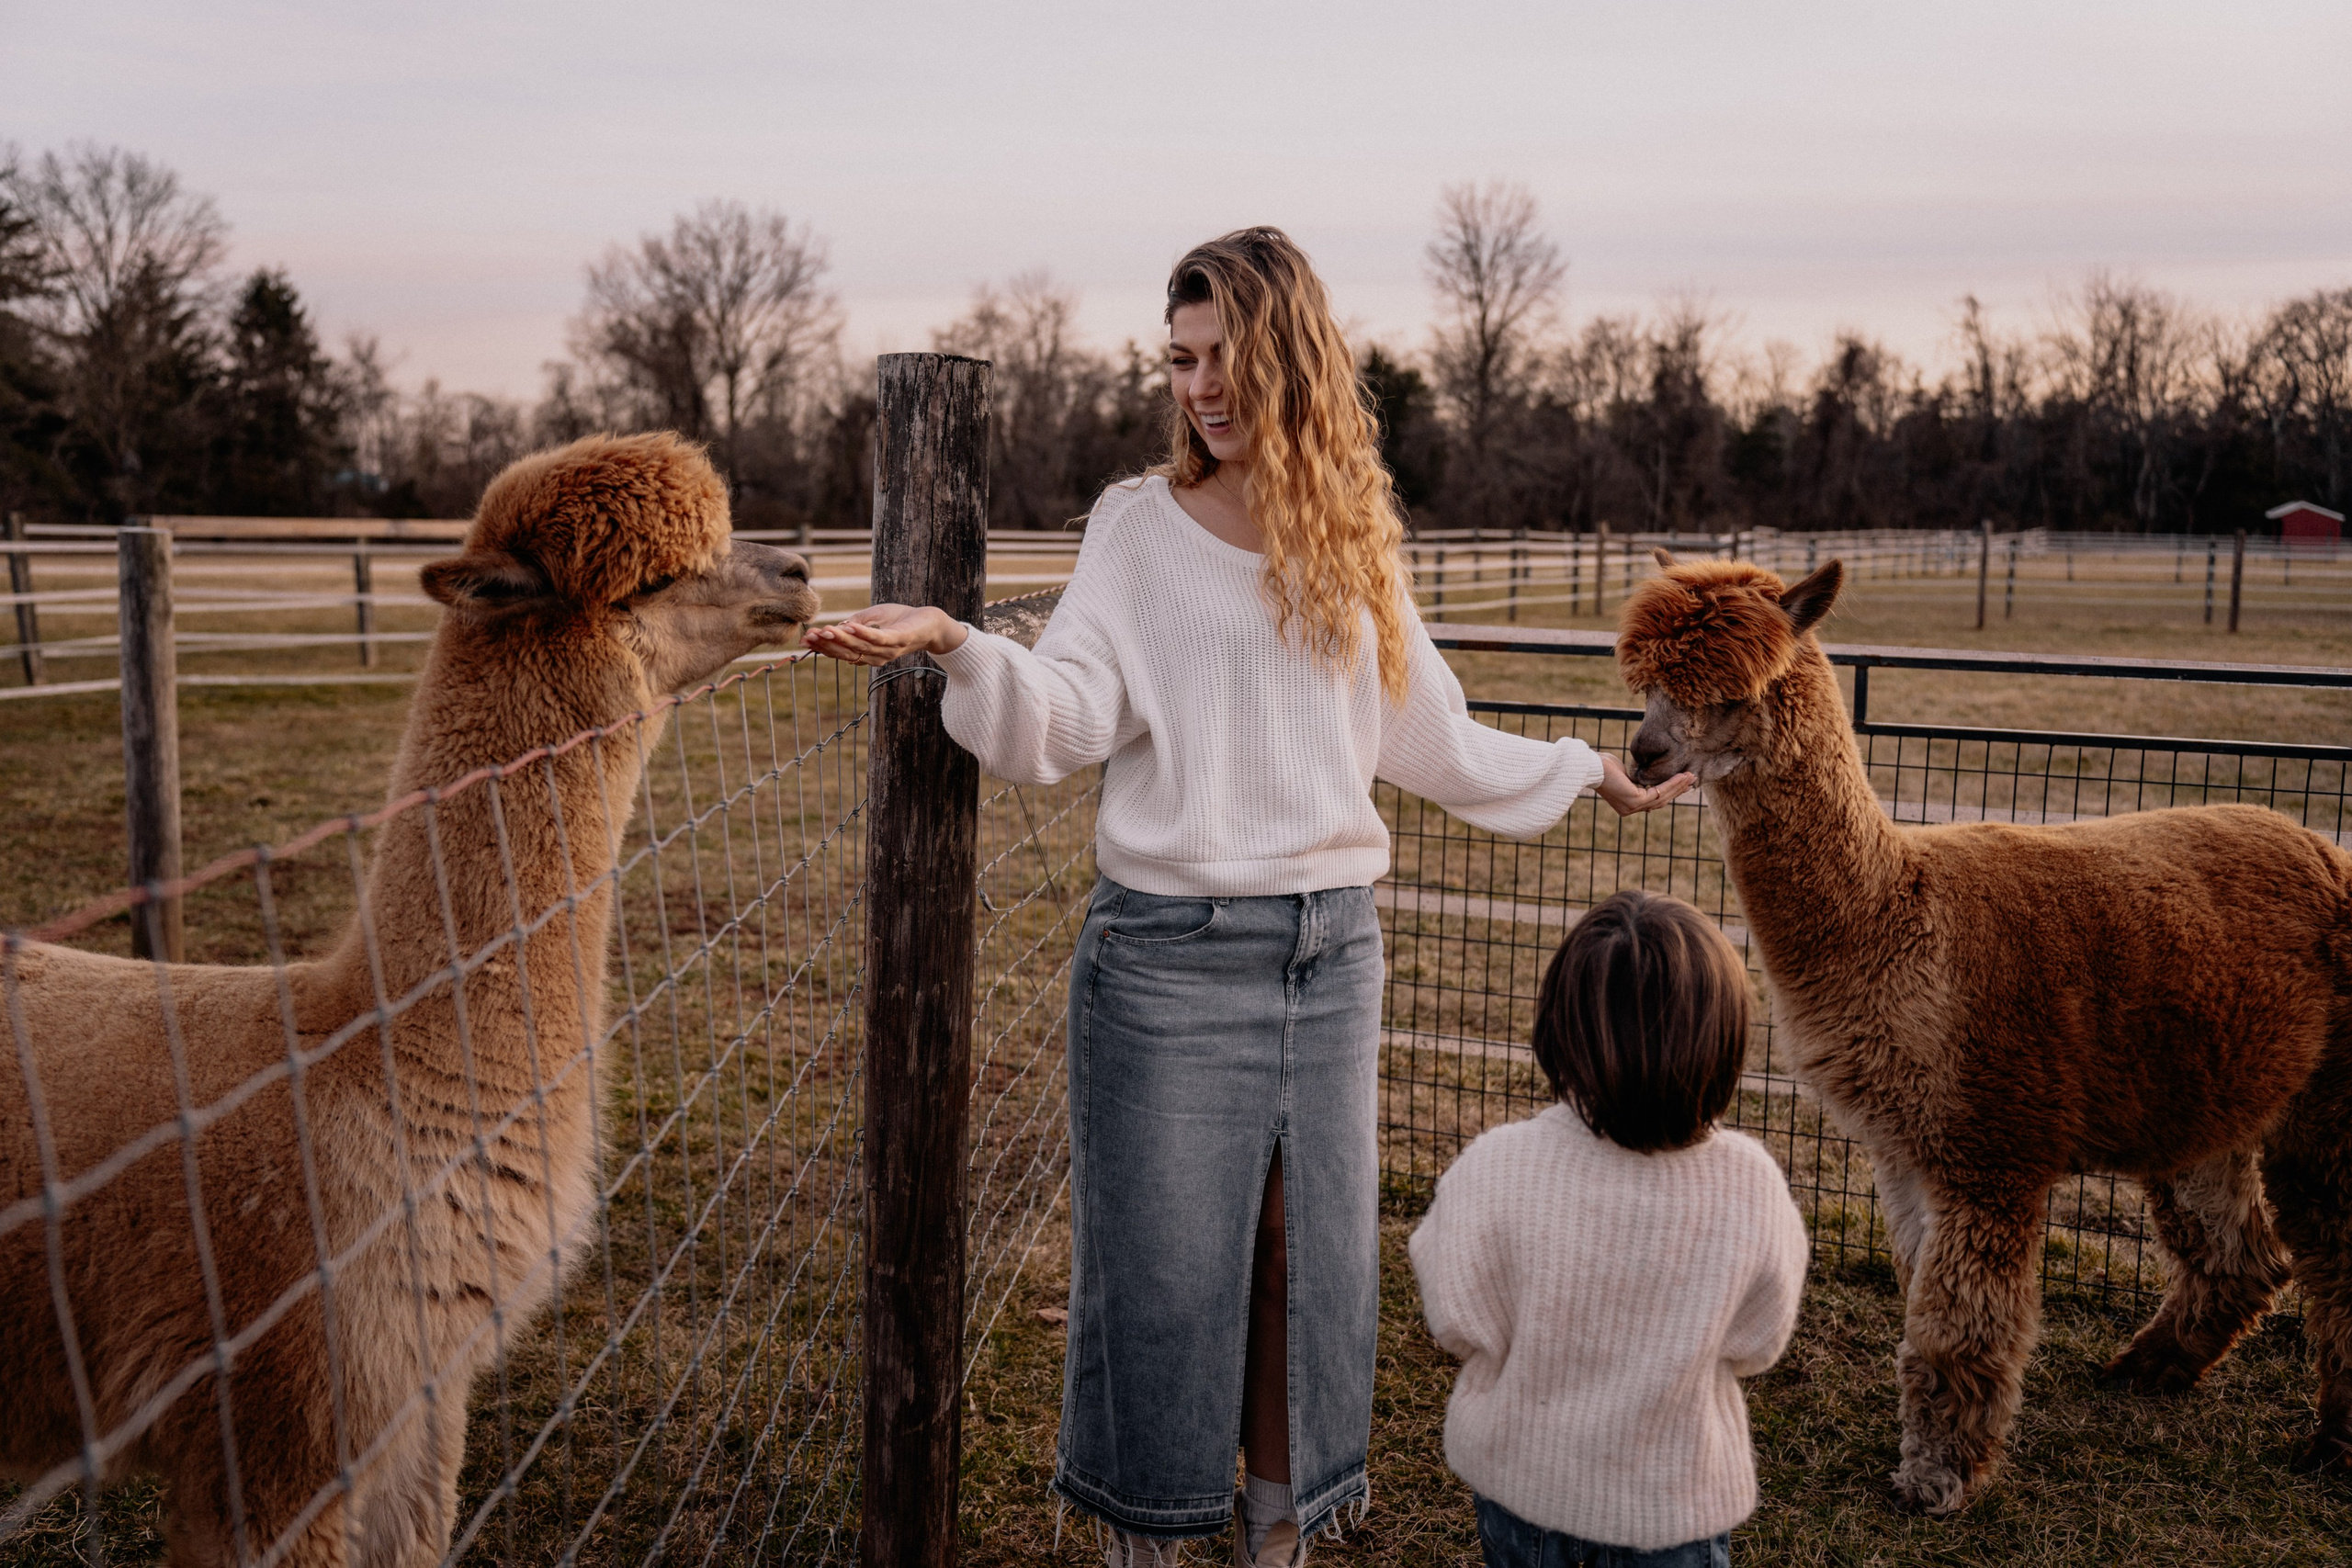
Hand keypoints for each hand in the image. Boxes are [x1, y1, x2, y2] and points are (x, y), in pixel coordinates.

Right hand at [801, 603, 967, 666]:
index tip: (805, 639)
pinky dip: (863, 633)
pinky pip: (878, 638)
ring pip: (860, 647)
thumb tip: (834, 627)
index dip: (823, 647)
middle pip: (847, 653)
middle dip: (827, 644)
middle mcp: (877, 657)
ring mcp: (888, 650)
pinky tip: (849, 626)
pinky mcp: (899, 640)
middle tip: (809, 636)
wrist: (931, 621)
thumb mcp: (872, 618)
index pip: (842, 652)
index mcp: (868, 654)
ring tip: (824, 630)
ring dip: (841, 639)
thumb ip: (854, 624)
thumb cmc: (901, 619)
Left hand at [1594, 753, 1696, 816]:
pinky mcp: (1634, 801)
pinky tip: (1680, 776)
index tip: (1683, 782)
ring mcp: (1632, 807)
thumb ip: (1638, 779)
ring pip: (1661, 797)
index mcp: (1628, 805)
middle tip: (1692, 779)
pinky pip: (1657, 792)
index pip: (1653, 800)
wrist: (1591, 766)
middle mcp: (1630, 809)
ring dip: (1677, 786)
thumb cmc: (1605, 766)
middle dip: (1677, 789)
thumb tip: (1649, 778)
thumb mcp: (1626, 774)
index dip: (1670, 791)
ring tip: (1690, 776)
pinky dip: (1670, 784)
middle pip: (1660, 800)